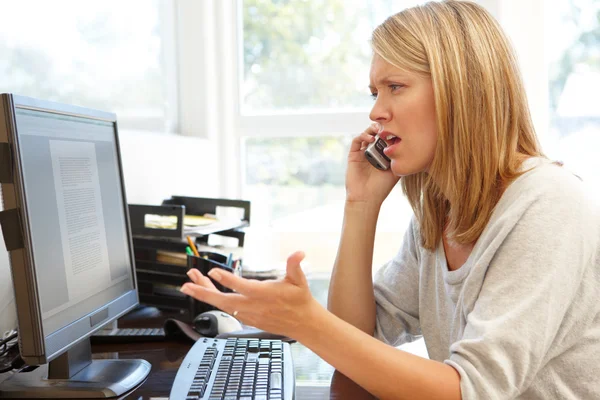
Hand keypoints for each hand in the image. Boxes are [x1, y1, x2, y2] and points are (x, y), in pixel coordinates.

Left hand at [180, 251, 319, 339]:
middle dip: (203, 292)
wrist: (302, 323)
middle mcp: (253, 306)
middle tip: (186, 285)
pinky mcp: (247, 318)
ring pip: (222, 304)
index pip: (241, 286)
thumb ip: (294, 265)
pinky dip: (215, 299)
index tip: (212, 270)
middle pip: (223, 300)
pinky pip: (227, 308)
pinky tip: (206, 291)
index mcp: (264, 294)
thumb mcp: (299, 280)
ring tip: (190, 283)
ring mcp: (248, 314)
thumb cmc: (299, 300)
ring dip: (205, 293)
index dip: (226, 279)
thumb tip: (299, 253)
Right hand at [346, 123, 399, 204]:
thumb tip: (410, 145)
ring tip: (380, 130)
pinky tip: (371, 139)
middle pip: (377, 133)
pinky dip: (363, 136)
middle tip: (389, 125)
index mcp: (383, 154)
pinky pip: (356, 140)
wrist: (367, 198)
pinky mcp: (353, 154)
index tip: (399, 128)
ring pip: (367, 134)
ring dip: (373, 129)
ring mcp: (362, 152)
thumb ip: (400, 159)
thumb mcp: (396, 172)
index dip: (392, 131)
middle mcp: (372, 152)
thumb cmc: (382, 187)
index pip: (387, 138)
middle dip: (383, 127)